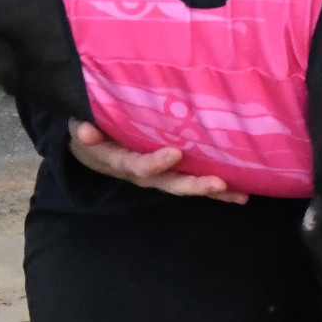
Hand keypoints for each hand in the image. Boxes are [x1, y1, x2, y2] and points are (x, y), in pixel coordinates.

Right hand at [67, 120, 248, 203]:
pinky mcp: (170, 170)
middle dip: (194, 185)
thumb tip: (84, 131)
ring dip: (213, 191)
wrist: (91, 144)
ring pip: (186, 185)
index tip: (174, 154)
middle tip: (219, 183)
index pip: (139, 166)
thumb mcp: (80, 127)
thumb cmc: (89, 129)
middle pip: (170, 183)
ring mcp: (159, 174)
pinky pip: (192, 179)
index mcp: (121, 162)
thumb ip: (83, 128)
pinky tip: (241, 189)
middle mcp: (144, 174)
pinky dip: (215, 187)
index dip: (155, 163)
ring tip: (241, 194)